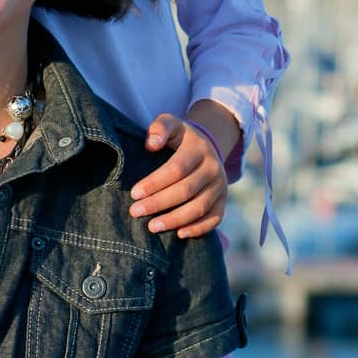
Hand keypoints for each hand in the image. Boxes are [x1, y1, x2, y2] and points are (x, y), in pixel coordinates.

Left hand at [129, 113, 227, 237]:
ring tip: (152, 227)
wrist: (206, 146)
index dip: (155, 182)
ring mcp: (220, 186)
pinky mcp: (223, 201)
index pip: (176, 169)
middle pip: (186, 190)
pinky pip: (215, 219)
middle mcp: (213, 167)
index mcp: (199, 148)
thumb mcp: (170, 124)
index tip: (134, 193)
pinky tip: (179, 233)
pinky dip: (199, 229)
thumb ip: (159, 128)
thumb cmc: (180, 138)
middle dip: (158, 203)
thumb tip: (151, 145)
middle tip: (135, 212)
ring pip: (199, 207)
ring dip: (175, 219)